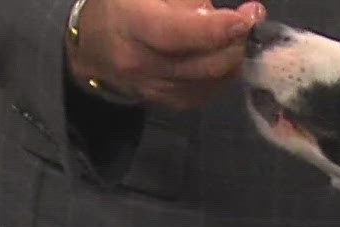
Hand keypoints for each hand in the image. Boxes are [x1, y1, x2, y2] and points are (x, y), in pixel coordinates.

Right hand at [67, 0, 265, 110]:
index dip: (217, 28)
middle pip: (205, 63)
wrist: (91, 46)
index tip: (246, 16)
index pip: (177, 33)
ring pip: (212, 81)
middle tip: (247, 20)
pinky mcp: (167, 104)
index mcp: (130, 24)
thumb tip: (229, 13)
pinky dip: (223, 74)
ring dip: (233, 57)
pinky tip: (222, 54)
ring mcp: (154, 89)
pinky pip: (208, 93)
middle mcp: (140, 63)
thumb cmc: (122, 5)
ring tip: (233, 34)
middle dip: (236, 42)